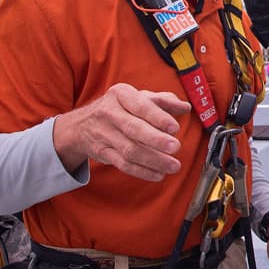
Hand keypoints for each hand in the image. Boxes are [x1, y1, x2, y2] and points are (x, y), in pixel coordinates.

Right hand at [53, 83, 190, 179]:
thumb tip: (185, 107)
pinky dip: (142, 171)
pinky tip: (159, 174)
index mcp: (121, 94)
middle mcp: (109, 112)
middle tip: (175, 147)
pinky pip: (123, 164)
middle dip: (155, 139)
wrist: (83, 125)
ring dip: (153, 160)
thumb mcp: (139, 97)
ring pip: (129, 150)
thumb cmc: (121, 108)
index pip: (140, 105)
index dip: (158, 117)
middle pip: (133, 128)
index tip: (174, 127)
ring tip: (173, 165)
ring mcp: (103, 134)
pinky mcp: (102, 153)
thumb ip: (164, 101)